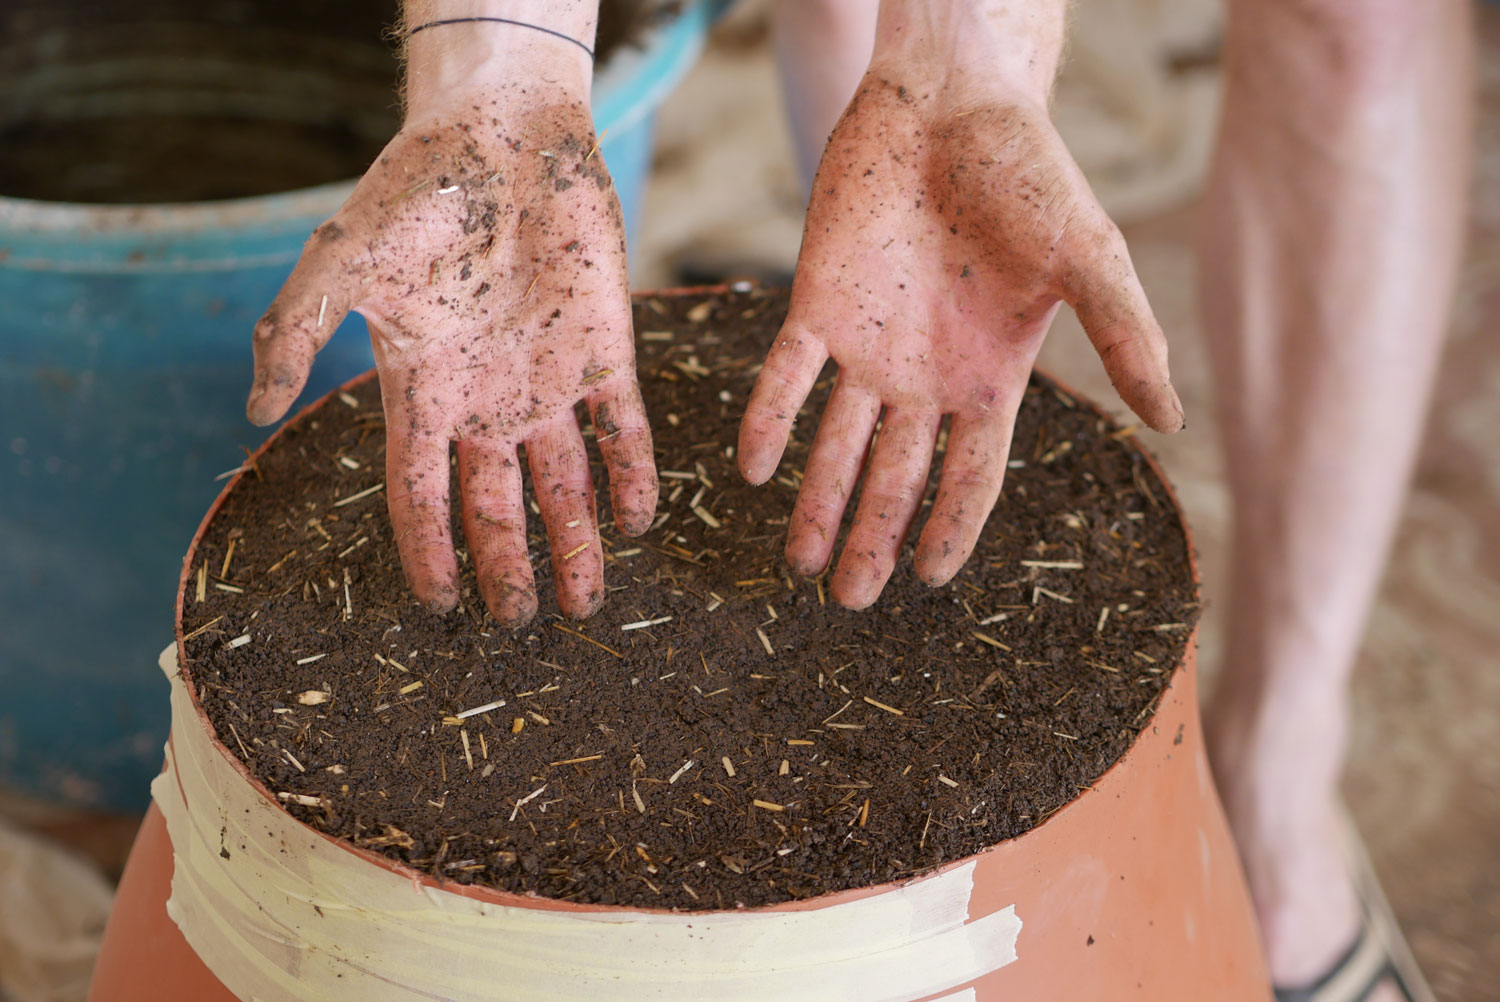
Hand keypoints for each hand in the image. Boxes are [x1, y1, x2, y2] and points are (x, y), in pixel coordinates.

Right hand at [247, 90, 655, 626]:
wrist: (502, 133)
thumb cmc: (416, 192)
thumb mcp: (340, 262)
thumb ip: (294, 332)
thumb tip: (252, 412)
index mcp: (423, 390)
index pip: (421, 492)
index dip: (427, 552)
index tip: (438, 611)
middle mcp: (488, 399)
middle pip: (498, 504)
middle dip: (510, 565)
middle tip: (523, 624)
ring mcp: (549, 379)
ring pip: (566, 482)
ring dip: (577, 541)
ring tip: (585, 602)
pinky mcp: (606, 351)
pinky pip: (623, 429)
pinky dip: (632, 474)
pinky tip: (638, 520)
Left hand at [739, 70, 1181, 608]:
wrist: (950, 100)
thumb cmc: (1028, 173)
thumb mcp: (1088, 257)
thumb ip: (1126, 336)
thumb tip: (1174, 421)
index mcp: (989, 378)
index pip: (969, 475)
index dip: (949, 528)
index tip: (924, 581)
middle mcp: (923, 377)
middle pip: (893, 477)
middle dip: (870, 539)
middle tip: (846, 600)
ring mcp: (867, 346)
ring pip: (834, 444)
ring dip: (816, 503)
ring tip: (798, 564)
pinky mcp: (816, 305)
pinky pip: (786, 377)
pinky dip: (770, 422)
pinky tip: (754, 469)